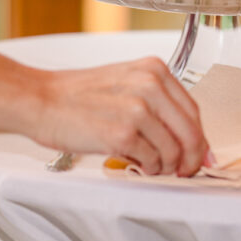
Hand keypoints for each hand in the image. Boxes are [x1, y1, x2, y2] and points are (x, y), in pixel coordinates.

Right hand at [36, 57, 210, 176]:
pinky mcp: (122, 134)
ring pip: (174, 151)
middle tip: (183, 170)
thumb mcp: (124, 82)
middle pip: (191, 133)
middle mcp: (149, 85)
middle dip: (191, 159)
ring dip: (166, 166)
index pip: (193, 111)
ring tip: (151, 167)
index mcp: (153, 69)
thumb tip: (189, 140)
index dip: (199, 139)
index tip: (198, 155)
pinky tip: (135, 163)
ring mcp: (136, 110)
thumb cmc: (76, 94)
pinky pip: (151, 161)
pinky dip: (148, 168)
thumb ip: (157, 104)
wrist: (41, 99)